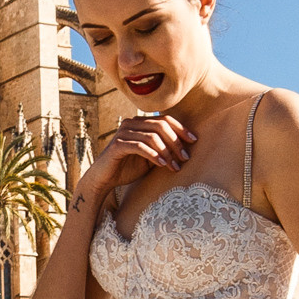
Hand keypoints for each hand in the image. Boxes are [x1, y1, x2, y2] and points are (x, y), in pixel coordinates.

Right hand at [72, 111, 192, 217]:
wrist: (104, 179)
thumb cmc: (128, 168)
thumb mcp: (150, 157)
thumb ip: (163, 149)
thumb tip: (185, 147)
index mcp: (140, 123)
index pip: (165, 119)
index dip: (181, 128)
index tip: (194, 141)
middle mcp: (131, 123)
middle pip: (161, 125)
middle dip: (176, 142)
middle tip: (185, 157)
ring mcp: (123, 132)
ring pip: (152, 136)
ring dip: (167, 152)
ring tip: (175, 166)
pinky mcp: (118, 145)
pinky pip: (140, 146)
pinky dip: (154, 155)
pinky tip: (163, 165)